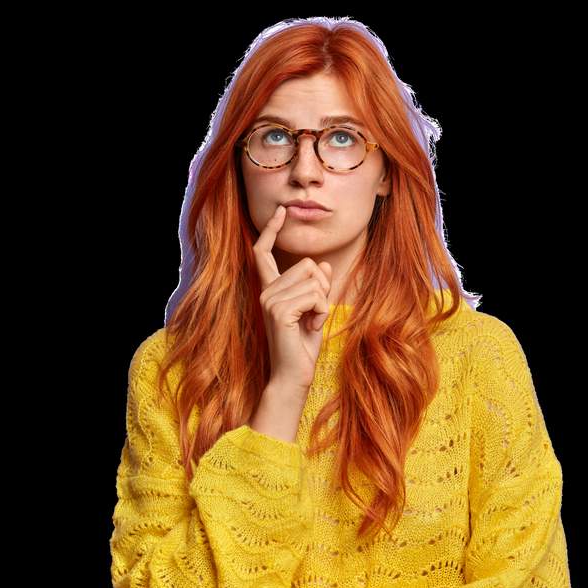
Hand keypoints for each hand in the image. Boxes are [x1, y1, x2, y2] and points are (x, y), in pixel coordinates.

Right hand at [254, 203, 333, 389]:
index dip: (272, 230)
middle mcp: (266, 291)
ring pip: (313, 279)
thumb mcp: (315, 310)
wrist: (293, 375)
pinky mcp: (279, 310)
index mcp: (270, 289)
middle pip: (306, 264)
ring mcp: (269, 300)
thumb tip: (323, 265)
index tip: (280, 211)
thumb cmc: (303, 346)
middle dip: (321, 287)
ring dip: (322, 302)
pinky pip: (315, 295)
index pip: (264, 252)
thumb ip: (317, 287)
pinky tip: (310, 327)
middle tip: (313, 313)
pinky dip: (321, 311)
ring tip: (310, 322)